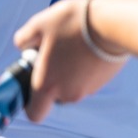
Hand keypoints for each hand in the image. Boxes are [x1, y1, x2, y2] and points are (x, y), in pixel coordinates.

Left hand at [12, 0, 124, 121]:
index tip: (33, 84)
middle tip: (54, 53)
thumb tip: (22, 46)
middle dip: (52, 77)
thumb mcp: (39, 23)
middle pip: (54, 95)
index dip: (31, 104)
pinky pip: (88, 78)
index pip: (35, 113)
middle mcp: (67, 93)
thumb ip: (23, 39)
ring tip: (75, 44)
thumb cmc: (74, 24)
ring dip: (70, 70)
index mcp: (47, 85)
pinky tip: (88, 46)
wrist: (114, 25)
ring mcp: (88, 90)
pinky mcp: (103, 82)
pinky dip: (85, 67)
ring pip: (72, 85)